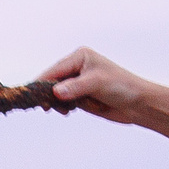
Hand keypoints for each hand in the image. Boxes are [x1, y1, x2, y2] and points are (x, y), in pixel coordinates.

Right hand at [38, 48, 168, 153]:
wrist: (138, 104)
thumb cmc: (121, 87)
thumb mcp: (97, 83)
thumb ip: (75, 88)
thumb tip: (55, 92)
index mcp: (80, 57)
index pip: (55, 70)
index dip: (42, 82)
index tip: (30, 93)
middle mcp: (77, 67)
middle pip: (52, 81)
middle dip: (48, 94)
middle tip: (44, 106)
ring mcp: (78, 83)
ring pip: (57, 94)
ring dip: (57, 103)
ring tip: (63, 110)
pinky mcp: (81, 97)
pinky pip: (65, 102)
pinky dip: (64, 107)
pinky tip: (67, 111)